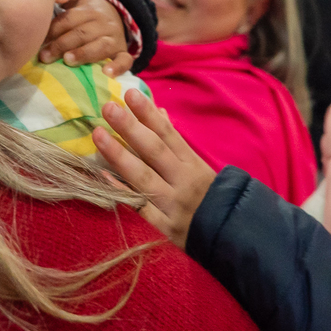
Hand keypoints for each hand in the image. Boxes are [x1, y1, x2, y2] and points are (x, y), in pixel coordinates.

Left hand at [40, 0, 132, 75]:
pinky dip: (118, 66)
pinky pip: (125, 60)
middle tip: (45, 57)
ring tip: (68, 61)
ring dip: (83, 53)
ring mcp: (115, 38)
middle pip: (81, 33)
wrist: (117, 15)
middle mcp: (103, 23)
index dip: (52, 30)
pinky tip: (107, 73)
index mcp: (89, 9)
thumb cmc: (88, 12)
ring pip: (100, 46)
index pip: (68, 19)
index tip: (38, 41)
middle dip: (61, 45)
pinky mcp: (123, 52)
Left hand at [93, 89, 216, 248]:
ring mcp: (173, 204)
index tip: (130, 94)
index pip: (168, 134)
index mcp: (192, 163)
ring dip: (119, 155)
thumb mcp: (198, 167)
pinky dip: (122, 192)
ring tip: (98, 134)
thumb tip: (159, 111)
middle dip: (130, 128)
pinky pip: (141, 208)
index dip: (148, 114)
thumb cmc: (210, 198)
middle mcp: (182, 180)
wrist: (232, 236)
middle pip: (154, 151)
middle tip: (108, 107)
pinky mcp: (164, 228)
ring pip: (144, 177)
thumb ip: (176, 141)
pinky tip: (103, 176)